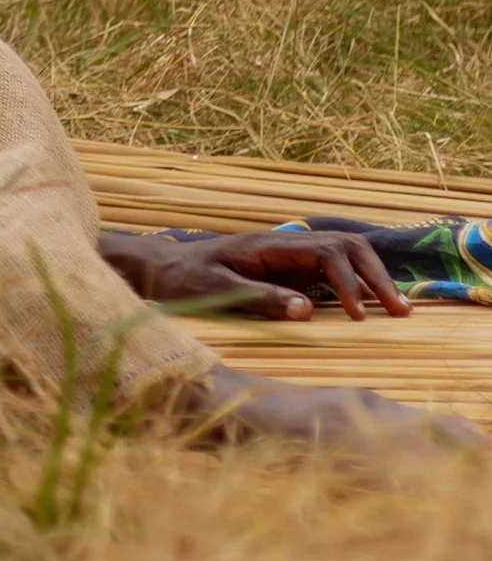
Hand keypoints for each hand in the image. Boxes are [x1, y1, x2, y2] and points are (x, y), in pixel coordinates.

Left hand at [100, 225, 413, 321]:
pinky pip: (329, 270)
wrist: (159, 267)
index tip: (359, 315)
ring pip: (341, 255)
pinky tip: (369, 306)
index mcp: (269, 245)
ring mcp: (286, 255)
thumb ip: (260, 298)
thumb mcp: (216, 291)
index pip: (325, 252)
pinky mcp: (285, 269)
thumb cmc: (183, 279)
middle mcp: (283, 244)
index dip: (348, 281)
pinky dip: (354, 283)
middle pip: (344, 246)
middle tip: (401, 311)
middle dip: (375, 275)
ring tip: (397, 310)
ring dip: (370, 278)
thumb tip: (308, 310)